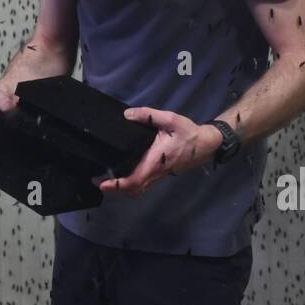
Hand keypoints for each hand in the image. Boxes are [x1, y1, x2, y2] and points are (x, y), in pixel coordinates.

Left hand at [98, 107, 223, 195]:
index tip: (102, 183)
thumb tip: (127, 114)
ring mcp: (159, 174)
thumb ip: (147, 115)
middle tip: (98, 180)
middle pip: (133, 190)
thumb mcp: (170, 119)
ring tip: (106, 177)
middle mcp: (156, 172)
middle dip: (115, 189)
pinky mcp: (161, 173)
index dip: (117, 185)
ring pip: (138, 188)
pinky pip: (144, 183)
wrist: (206, 144)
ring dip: (122, 187)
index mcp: (155, 161)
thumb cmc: (189, 133)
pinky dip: (130, 182)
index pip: (134, 181)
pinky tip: (122, 172)